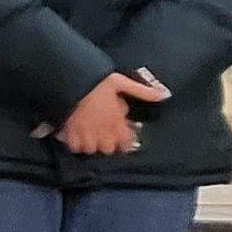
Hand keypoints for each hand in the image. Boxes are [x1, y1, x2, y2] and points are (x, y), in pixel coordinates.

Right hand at [54, 70, 168, 155]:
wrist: (68, 83)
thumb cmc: (95, 82)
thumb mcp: (121, 82)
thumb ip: (142, 91)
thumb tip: (162, 94)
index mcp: (115, 120)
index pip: (126, 141)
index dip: (126, 143)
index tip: (124, 142)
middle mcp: (102, 129)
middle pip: (108, 149)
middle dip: (107, 144)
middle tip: (105, 136)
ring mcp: (85, 132)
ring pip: (92, 149)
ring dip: (92, 145)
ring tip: (91, 138)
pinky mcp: (69, 132)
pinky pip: (75, 147)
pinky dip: (76, 145)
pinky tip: (77, 138)